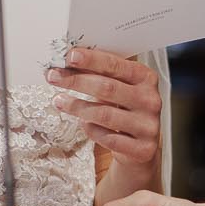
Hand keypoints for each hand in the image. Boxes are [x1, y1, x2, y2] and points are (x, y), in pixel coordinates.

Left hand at [47, 47, 160, 169]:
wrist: (140, 146)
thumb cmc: (124, 110)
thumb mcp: (118, 88)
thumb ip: (100, 74)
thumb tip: (70, 61)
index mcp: (146, 78)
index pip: (116, 65)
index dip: (92, 60)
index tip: (70, 56)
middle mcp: (150, 100)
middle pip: (108, 88)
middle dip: (76, 81)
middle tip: (54, 77)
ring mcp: (148, 125)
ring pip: (105, 114)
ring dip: (77, 106)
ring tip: (59, 101)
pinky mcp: (142, 149)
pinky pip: (108, 138)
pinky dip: (91, 129)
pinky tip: (82, 123)